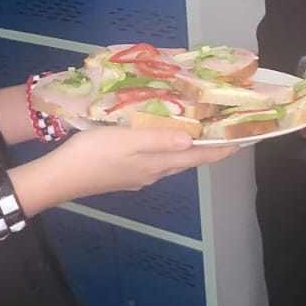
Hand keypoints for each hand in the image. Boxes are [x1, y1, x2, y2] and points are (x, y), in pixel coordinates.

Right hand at [45, 121, 236, 199]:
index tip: (245, 139)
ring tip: (198, 128)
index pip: (199, 157)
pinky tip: (161, 137)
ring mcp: (140, 176)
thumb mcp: (127, 140)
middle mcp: (154, 172)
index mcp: (158, 164)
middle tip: (224, 128)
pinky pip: (155, 159)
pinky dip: (166, 147)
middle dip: (209, 146)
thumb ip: (159, 139)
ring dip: (187, 146)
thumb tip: (192, 140)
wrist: (59, 177)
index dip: (222, 149)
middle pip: (188, 159)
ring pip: (172, 160)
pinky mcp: (125, 174)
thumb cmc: (93, 154)